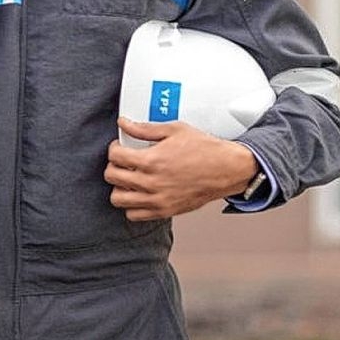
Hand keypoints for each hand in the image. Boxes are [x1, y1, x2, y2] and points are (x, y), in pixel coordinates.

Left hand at [104, 117, 258, 220]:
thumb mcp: (173, 130)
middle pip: (112, 177)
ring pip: (118, 199)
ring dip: (119, 187)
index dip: (114, 148)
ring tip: (129, 178)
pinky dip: (132, 205)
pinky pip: (134, 215)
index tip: (120, 147)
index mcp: (151, 160)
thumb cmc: (204, 149)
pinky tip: (139, 193)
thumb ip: (144, 129)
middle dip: (114, 166)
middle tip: (123, 161)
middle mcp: (151, 183)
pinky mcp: (165, 211)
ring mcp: (157, 200)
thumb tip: (124, 123)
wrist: (226, 169)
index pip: (115, 156)